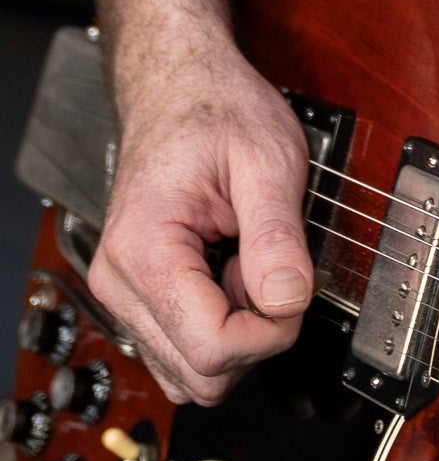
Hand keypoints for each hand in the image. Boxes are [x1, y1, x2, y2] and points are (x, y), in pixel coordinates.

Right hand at [87, 23, 313, 405]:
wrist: (178, 87)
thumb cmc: (217, 110)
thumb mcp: (268, 159)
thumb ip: (278, 235)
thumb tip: (291, 301)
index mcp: (145, 250)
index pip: (212, 348)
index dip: (272, 333)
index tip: (298, 290)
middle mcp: (118, 282)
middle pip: (199, 374)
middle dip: (256, 337)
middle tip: (276, 271)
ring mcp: (123, 293)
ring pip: (191, 371)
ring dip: (238, 333)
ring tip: (252, 265)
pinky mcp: (139, 295)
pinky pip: (184, 346)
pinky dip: (221, 324)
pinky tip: (235, 272)